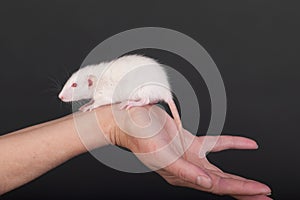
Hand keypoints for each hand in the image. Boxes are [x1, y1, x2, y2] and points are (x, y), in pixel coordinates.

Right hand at [108, 105, 271, 199]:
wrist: (133, 121)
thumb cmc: (141, 138)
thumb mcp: (162, 156)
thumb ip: (185, 172)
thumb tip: (208, 184)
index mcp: (182, 175)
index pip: (217, 186)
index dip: (240, 189)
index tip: (260, 191)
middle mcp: (189, 169)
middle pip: (223, 182)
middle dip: (245, 190)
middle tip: (265, 196)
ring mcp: (191, 156)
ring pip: (222, 169)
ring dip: (241, 177)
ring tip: (258, 186)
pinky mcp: (191, 143)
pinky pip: (217, 144)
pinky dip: (233, 145)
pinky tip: (248, 145)